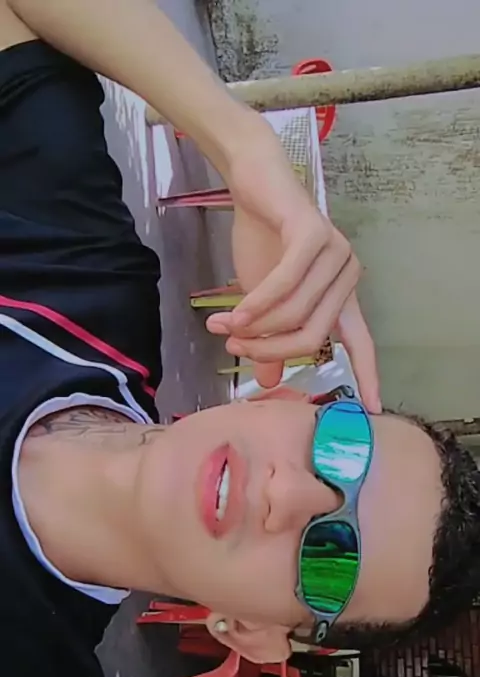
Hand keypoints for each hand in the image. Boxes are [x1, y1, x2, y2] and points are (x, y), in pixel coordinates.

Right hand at [206, 136, 380, 412]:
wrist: (253, 182)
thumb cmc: (262, 239)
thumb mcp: (262, 301)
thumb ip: (269, 337)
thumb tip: (266, 380)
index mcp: (341, 295)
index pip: (360, 342)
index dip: (367, 375)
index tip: (372, 410)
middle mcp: (347, 276)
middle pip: (312, 338)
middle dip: (268, 348)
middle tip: (233, 349)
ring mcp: (336, 254)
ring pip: (296, 314)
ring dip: (254, 328)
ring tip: (223, 328)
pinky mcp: (315, 234)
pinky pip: (284, 286)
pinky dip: (256, 304)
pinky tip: (233, 313)